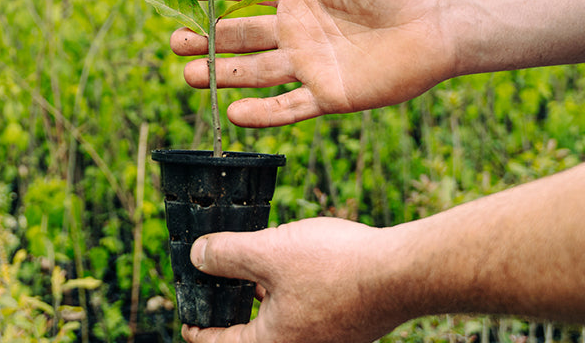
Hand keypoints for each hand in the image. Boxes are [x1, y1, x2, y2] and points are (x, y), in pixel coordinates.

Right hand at [171, 0, 454, 125]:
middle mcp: (300, 28)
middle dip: (207, 37)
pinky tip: (233, 112)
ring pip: (257, 71)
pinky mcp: (332, 94)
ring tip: (186, 74)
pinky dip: (262, 113)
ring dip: (223, 74)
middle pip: (242, 33)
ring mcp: (313, 63)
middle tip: (173, 40)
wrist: (442, 18)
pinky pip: (290, 107)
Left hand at [181, 219, 403, 342]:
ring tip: (254, 260)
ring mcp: (323, 339)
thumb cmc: (334, 266)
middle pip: (251, 331)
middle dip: (232, 304)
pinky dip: (288, 289)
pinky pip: (303, 310)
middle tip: (217, 279)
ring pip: (278, 318)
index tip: (187, 322)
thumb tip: (198, 256)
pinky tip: (292, 259)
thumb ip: (227, 254)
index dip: (198, 329)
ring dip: (262, 292)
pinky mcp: (343, 325)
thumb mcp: (269, 251)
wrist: (398, 272)